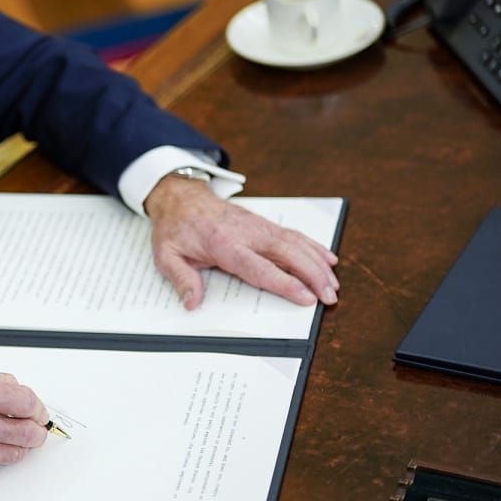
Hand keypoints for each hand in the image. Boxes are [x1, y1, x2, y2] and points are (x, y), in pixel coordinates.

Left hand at [143, 174, 338, 309]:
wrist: (181, 198)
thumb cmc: (175, 229)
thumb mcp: (166, 256)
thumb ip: (181, 279)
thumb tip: (192, 303)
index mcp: (223, 244)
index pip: (259, 267)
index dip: (285, 283)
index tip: (305, 297)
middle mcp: (246, 233)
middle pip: (287, 253)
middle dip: (313, 275)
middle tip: (330, 296)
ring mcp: (258, 226)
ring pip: (295, 243)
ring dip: (318, 263)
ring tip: (334, 284)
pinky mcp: (263, 224)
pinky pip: (293, 235)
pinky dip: (313, 246)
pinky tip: (328, 258)